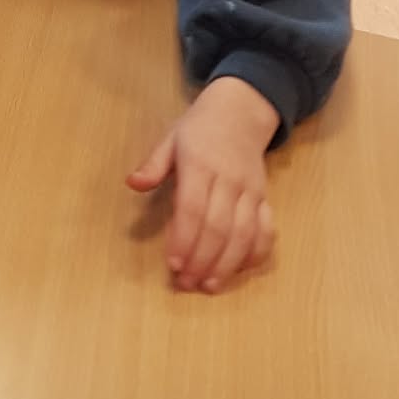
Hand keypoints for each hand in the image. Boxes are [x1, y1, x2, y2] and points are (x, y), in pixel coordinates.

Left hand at [126, 77, 279, 293]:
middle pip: (218, 227)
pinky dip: (257, 253)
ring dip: (227, 264)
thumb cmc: (199, 129)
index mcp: (200, 165)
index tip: (173, 264)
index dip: (184, 239)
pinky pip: (266, 230)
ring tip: (210, 285)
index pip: (193, 208)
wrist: (240, 113)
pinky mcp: (265, 198)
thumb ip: (153, 164)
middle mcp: (228, 180)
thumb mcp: (170, 139)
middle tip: (186, 283)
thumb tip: (132, 183)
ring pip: (244, 233)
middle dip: (202, 260)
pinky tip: (241, 270)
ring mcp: (250, 191)